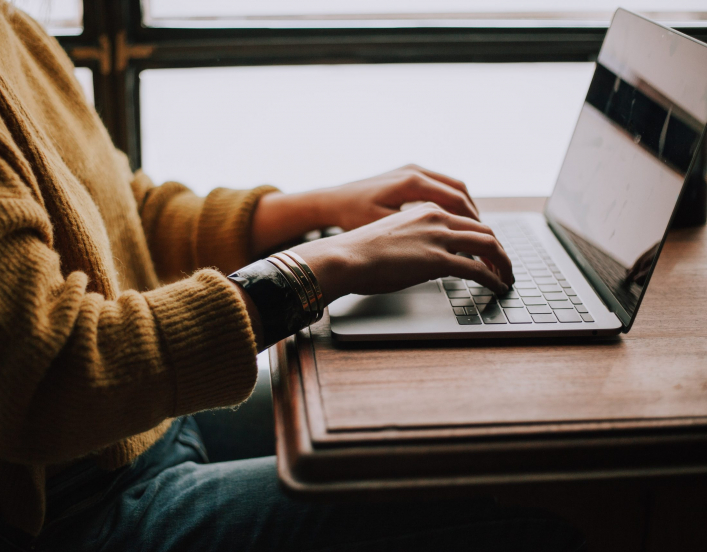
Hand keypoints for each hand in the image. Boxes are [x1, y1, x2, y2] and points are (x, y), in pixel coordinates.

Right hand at [291, 202, 512, 304]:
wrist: (345, 256)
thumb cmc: (360, 252)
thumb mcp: (395, 236)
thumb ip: (418, 241)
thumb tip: (430, 260)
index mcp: (426, 210)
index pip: (467, 221)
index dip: (483, 238)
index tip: (489, 252)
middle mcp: (437, 218)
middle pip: (484, 230)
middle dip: (500, 250)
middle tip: (505, 266)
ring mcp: (438, 237)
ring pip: (488, 245)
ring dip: (503, 263)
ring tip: (507, 278)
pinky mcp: (437, 259)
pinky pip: (478, 269)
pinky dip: (493, 278)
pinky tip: (497, 287)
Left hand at [317, 164, 478, 230]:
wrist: (331, 201)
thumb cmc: (352, 217)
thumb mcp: (385, 229)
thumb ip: (417, 235)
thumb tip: (448, 249)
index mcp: (412, 183)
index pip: (457, 202)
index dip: (473, 224)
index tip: (484, 242)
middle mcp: (415, 171)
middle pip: (460, 192)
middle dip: (475, 217)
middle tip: (485, 239)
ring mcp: (412, 170)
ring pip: (453, 187)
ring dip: (466, 208)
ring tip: (474, 231)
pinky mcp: (407, 174)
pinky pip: (440, 186)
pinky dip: (452, 202)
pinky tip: (453, 220)